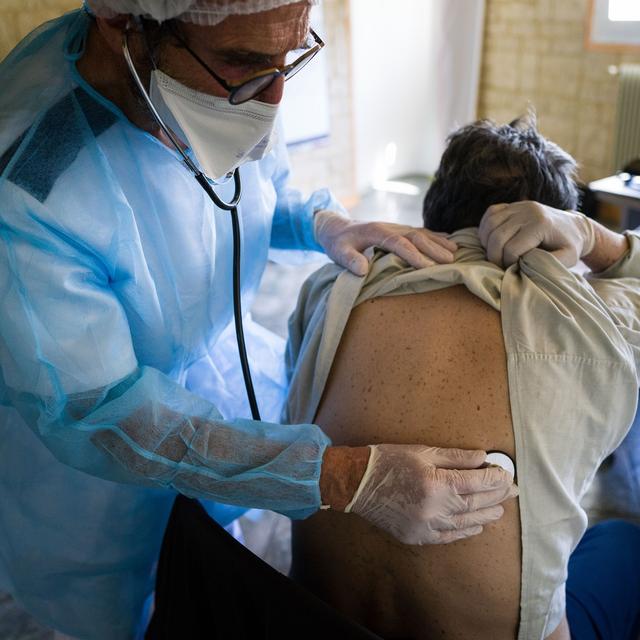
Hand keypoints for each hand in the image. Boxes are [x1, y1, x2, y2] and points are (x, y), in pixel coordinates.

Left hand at [314, 211, 457, 275]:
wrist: (338, 227)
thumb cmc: (338, 243)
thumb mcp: (338, 252)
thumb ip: (349, 260)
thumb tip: (362, 270)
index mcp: (376, 231)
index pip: (398, 243)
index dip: (413, 255)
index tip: (427, 267)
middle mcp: (390, 227)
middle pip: (415, 236)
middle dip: (433, 248)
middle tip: (449, 262)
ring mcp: (397, 227)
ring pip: (422, 232)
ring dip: (439, 242)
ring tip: (455, 253)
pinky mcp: (400, 230)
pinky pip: (422, 232)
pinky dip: (437, 237)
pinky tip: (451, 242)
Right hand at [343, 444, 516, 544]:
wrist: (357, 483)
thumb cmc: (388, 461)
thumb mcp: (422, 451)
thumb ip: (455, 457)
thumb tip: (482, 457)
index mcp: (437, 483)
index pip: (477, 482)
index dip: (495, 478)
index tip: (505, 474)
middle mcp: (435, 508)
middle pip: (476, 503)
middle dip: (497, 496)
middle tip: (511, 491)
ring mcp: (426, 526)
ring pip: (466, 522)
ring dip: (486, 515)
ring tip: (499, 509)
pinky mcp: (417, 536)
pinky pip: (448, 536)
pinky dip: (465, 531)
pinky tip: (475, 526)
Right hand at [478, 201, 595, 267]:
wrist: (574, 226)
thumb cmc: (570, 246)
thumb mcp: (568, 258)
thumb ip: (548, 264)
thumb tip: (524, 266)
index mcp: (540, 225)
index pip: (512, 248)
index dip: (508, 263)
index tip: (514, 269)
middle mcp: (528, 211)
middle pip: (497, 237)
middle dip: (494, 256)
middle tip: (500, 265)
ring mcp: (519, 205)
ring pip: (490, 225)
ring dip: (487, 243)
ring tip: (495, 254)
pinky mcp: (513, 204)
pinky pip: (490, 213)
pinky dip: (485, 228)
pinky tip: (491, 240)